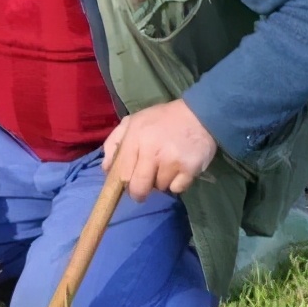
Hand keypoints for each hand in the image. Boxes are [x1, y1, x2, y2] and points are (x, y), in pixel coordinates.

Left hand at [102, 100, 216, 202]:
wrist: (200, 114)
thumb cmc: (162, 119)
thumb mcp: (133, 122)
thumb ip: (114, 143)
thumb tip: (106, 169)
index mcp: (135, 138)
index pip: (121, 172)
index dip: (121, 183)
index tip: (125, 185)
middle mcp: (152, 151)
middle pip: (139, 187)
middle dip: (139, 192)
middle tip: (143, 188)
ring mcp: (171, 161)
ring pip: (159, 187)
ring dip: (160, 182)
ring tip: (165, 167)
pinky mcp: (190, 169)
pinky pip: (177, 188)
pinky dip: (177, 184)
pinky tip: (179, 170)